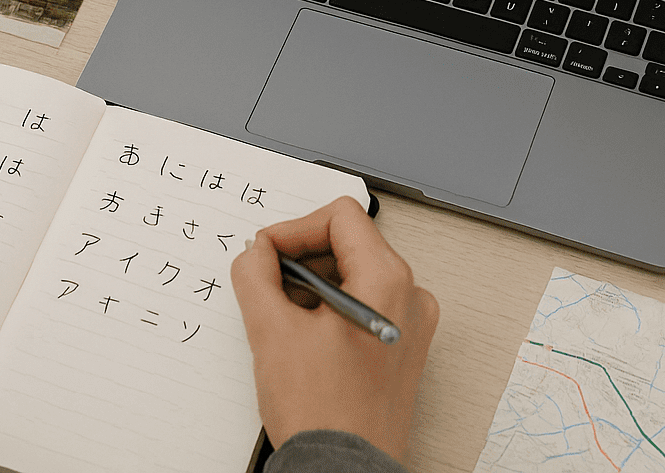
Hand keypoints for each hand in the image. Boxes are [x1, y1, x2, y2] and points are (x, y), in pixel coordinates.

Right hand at [230, 196, 438, 462]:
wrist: (342, 471)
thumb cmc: (323, 413)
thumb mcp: (271, 331)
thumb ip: (255, 275)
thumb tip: (255, 253)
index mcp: (388, 280)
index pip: (340, 216)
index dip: (293, 228)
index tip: (265, 252)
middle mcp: (409, 297)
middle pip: (349, 242)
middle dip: (301, 257)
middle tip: (266, 283)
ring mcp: (409, 324)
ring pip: (355, 274)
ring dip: (312, 283)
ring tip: (281, 315)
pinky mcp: (401, 348)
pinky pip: (364, 305)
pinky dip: (329, 308)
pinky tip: (302, 336)